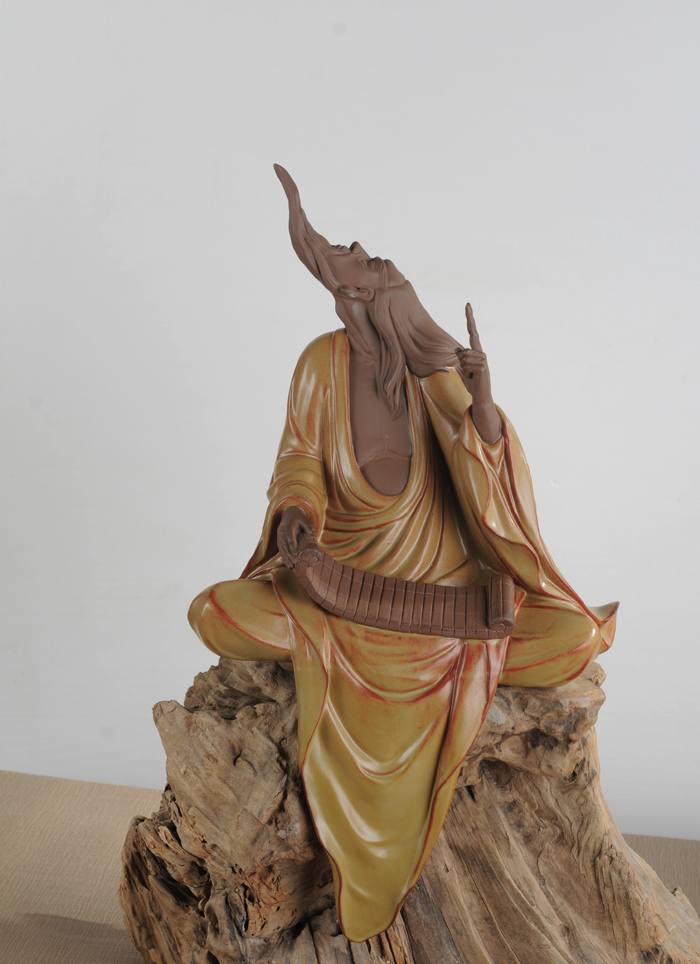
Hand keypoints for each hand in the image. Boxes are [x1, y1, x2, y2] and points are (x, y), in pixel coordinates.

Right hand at [277, 505, 320, 567]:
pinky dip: (284, 558)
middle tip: (294, 563)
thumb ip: (308, 526)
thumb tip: (313, 534)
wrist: (289, 514)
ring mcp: (279, 537)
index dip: (292, 546)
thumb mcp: (305, 519)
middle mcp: (281, 532)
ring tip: (291, 566)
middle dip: (289, 555)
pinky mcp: (279, 541)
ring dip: (286, 558)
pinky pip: (281, 550)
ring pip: (281, 549)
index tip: (295, 554)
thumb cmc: (299, 518)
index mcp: (287, 526)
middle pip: (284, 545)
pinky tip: (287, 564)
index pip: (289, 537)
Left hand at [455, 304, 501, 443]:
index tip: (467, 305)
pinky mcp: (484, 367)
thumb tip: (456, 350)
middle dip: (461, 362)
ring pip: (465, 358)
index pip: (472, 332)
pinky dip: (467, 373)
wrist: (480, 396)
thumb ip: (459, 359)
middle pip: (463, 350)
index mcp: (475, 351)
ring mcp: (484, 360)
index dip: (470, 318)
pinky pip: (469, 365)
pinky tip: (474, 378)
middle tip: (467, 372)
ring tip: (471, 376)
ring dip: (464, 369)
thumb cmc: (471, 382)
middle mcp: (481, 353)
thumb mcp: (461, 369)